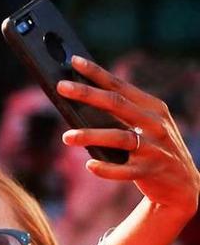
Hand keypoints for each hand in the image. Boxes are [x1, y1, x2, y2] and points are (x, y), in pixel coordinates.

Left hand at [57, 56, 199, 217]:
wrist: (184, 184)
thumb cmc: (153, 148)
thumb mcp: (145, 125)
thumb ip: (120, 113)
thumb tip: (78, 100)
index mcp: (152, 107)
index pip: (119, 85)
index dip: (96, 72)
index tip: (74, 60)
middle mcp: (155, 124)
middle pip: (117, 104)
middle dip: (87, 93)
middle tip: (61, 87)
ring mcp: (155, 147)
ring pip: (119, 137)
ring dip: (90, 135)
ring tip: (66, 137)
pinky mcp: (151, 171)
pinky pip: (125, 170)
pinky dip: (106, 169)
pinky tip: (90, 166)